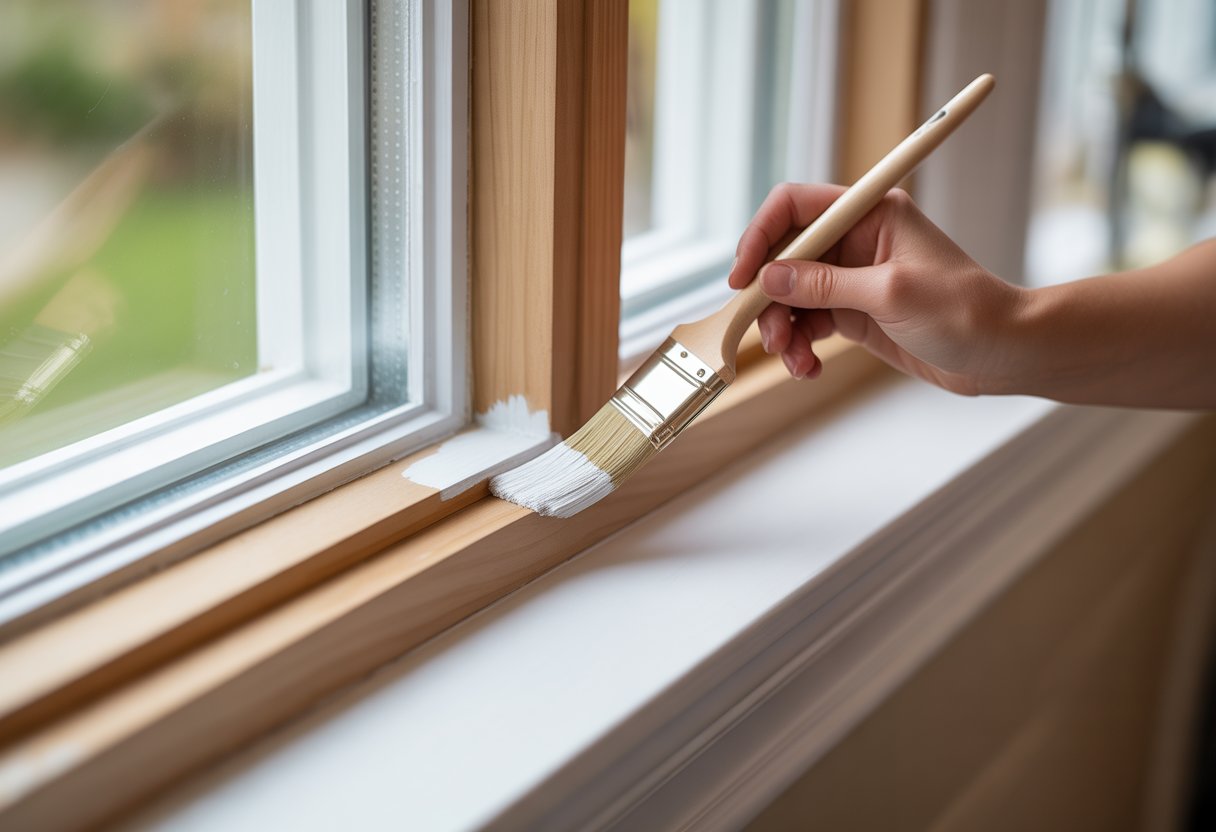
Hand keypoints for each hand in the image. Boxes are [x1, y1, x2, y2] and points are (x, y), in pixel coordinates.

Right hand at [727, 183, 1028, 394]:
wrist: (1003, 353)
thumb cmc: (965, 311)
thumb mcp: (890, 295)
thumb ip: (825, 285)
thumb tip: (770, 278)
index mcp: (870, 214)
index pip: (795, 207)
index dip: (761, 236)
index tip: (743, 277)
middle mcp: (856, 240)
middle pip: (784, 256)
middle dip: (769, 296)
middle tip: (768, 335)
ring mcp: (852, 277)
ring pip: (790, 295)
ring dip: (782, 329)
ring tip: (793, 359)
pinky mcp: (854, 312)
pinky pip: (807, 324)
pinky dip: (800, 346)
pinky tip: (808, 368)